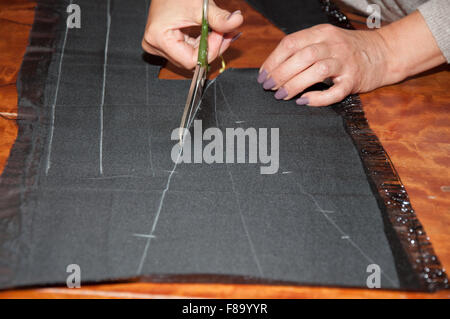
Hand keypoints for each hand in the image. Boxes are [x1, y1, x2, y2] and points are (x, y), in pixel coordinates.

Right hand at [142, 0, 242, 68]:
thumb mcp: (199, 4)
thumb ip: (219, 18)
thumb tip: (236, 21)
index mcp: (159, 38)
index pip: (191, 60)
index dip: (210, 50)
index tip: (221, 34)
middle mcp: (156, 47)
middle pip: (191, 61)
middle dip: (212, 47)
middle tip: (225, 32)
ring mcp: (160, 47)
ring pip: (192, 58)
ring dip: (208, 46)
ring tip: (219, 31)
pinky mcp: (166, 45)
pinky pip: (188, 52)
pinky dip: (201, 43)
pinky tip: (210, 33)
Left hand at [258, 24, 390, 106]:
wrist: (384, 53)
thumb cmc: (347, 50)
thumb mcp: (325, 40)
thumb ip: (302, 49)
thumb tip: (272, 69)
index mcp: (321, 33)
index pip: (291, 43)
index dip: (273, 60)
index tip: (262, 75)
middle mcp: (333, 45)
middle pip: (302, 56)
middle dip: (280, 73)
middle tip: (269, 87)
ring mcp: (345, 62)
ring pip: (317, 70)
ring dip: (295, 84)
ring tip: (282, 95)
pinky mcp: (354, 80)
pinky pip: (335, 91)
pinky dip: (317, 98)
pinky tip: (304, 101)